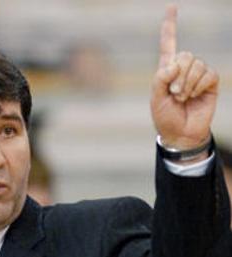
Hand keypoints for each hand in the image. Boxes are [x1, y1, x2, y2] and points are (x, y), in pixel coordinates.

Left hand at [150, 4, 218, 149]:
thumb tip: (176, 63)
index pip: (169, 44)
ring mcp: (198, 76)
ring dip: (188, 83)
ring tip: (183, 98)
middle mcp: (183, 70)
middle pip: (186, 55)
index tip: (172, 7)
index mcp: (167, 70)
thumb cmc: (165, 118)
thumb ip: (160, 78)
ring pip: (197, 64)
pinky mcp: (210, 84)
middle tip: (175, 94)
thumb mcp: (155, 98)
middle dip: (179, 76)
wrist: (180, 135)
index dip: (170, 26)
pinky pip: (208, 74)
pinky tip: (194, 96)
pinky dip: (199, 86)